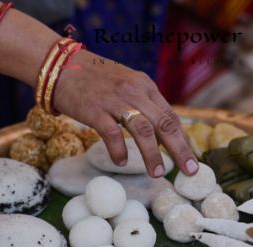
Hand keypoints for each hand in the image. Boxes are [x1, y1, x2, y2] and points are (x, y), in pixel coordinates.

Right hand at [53, 49, 198, 176]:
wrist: (60, 66)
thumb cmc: (94, 80)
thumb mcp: (126, 85)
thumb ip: (142, 104)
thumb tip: (159, 133)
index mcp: (145, 87)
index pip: (171, 116)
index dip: (183, 140)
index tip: (191, 160)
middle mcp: (134, 92)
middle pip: (164, 124)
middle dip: (179, 149)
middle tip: (189, 170)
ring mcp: (115, 101)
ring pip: (142, 130)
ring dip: (152, 154)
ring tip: (157, 173)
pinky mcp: (94, 109)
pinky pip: (111, 133)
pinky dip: (118, 150)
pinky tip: (121, 161)